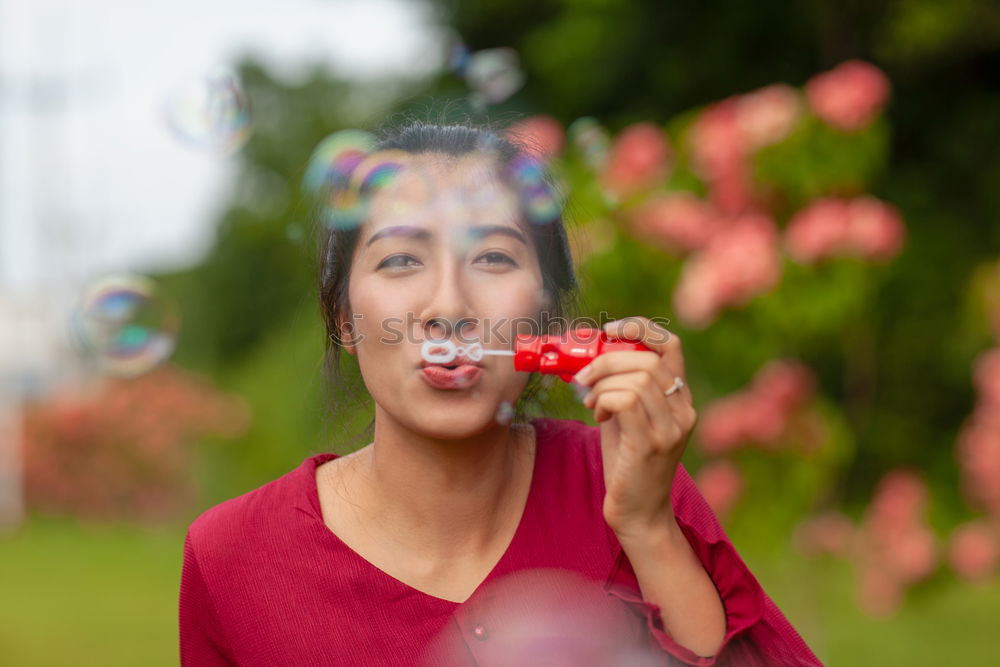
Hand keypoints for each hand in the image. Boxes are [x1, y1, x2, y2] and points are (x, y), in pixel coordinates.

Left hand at [572, 317, 696, 541]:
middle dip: (607, 360)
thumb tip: (589, 358)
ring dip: (603, 383)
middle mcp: (683, 411)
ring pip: (637, 378)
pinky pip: (626, 402)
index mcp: (681, 400)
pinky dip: (604, 400)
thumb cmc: (628, 465)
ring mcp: (671, 429)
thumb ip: (619, 387)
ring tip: (590, 401)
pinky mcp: (651, 444)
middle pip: (648, 359)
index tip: (609, 330)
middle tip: (583, 377)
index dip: (639, 328)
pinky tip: (597, 414)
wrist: (639, 515)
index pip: (671, 345)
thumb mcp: (626, 418)